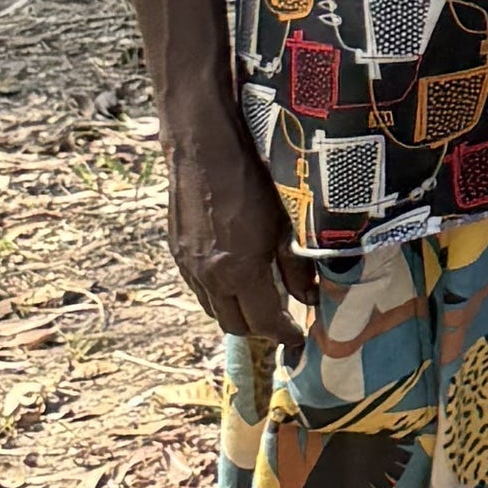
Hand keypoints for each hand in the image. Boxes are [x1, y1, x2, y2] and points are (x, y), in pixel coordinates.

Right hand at [166, 117, 311, 348]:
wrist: (203, 149)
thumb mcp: (286, 222)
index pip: (263, 321)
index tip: (300, 338)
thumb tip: (310, 297)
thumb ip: (296, 265)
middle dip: (261, 329)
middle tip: (283, 320)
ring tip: (262, 302)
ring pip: (213, 309)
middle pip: (234, 324)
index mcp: (238, 271)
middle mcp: (209, 276)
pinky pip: (199, 289)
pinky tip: (235, 280)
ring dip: (237, 313)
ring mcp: (188, 265)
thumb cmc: (253, 179)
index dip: (284, 334)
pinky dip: (219, 295)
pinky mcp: (177, 252)